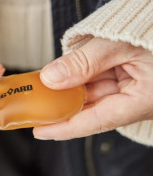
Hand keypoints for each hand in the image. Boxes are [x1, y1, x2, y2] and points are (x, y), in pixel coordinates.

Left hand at [33, 38, 152, 139]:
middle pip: (90, 108)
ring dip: (67, 89)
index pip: (95, 121)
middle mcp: (134, 99)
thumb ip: (84, 62)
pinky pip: (96, 80)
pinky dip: (78, 77)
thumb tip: (50, 78)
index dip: (65, 128)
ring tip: (41, 87)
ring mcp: (129, 88)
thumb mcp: (119, 43)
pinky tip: (60, 75)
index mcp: (142, 101)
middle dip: (60, 106)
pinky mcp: (125, 76)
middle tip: (34, 105)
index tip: (40, 132)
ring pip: (91, 93)